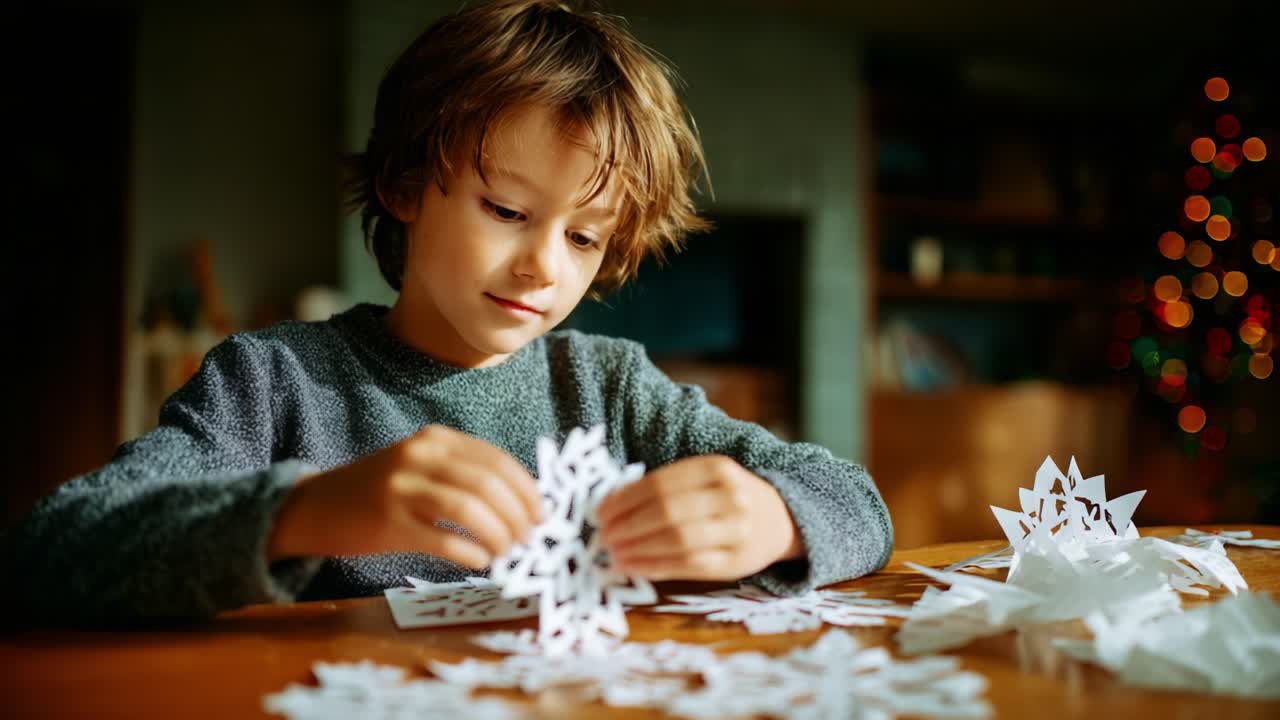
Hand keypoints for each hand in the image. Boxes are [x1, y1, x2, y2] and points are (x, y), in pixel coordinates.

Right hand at [267, 425, 541, 568]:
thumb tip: (521, 503)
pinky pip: (443, 540)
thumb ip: (464, 473)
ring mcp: (402, 489)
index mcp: (435, 439)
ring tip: (508, 551)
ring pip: (470, 510)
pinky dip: (471, 552)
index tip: (541, 514)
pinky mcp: (389, 524)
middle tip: (529, 538)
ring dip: (499, 535)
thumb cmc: (379, 491)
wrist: (316, 505)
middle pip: (488, 484)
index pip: (496, 460)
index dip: (526, 490)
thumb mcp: (422, 465)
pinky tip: (481, 560)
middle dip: (518, 515)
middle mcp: (420, 456)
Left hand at [595, 455, 803, 580]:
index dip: (626, 499)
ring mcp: (737, 530)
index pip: (661, 483)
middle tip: (603, 535)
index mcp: (717, 468)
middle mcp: (730, 497)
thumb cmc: (728, 498)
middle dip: (628, 525)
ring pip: (677, 540)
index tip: (600, 511)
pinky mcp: (736, 562)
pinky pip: (689, 566)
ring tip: (613, 553)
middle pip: (668, 511)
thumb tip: (612, 506)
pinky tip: (634, 566)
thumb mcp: (705, 479)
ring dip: (638, 549)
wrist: (783, 519)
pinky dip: (655, 567)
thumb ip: (667, 488)